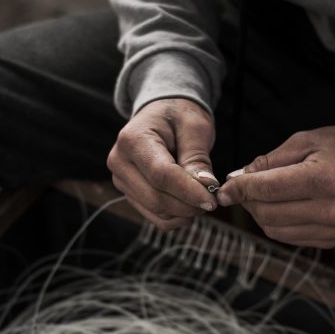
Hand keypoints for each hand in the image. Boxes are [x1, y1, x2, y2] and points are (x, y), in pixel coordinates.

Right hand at [107, 98, 218, 230]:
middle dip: (188, 205)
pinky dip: (177, 217)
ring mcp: (122, 181)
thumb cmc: (178, 116)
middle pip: (155, 197)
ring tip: (205, 198)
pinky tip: (192, 205)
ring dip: (185, 212)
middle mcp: (120, 162)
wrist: (162, 115)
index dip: (188, 191)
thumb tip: (204, 186)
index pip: (161, 174)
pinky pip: (155, 217)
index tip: (212, 200)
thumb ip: (197, 157)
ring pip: (156, 211)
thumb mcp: (194, 127)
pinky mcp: (130, 194)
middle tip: (214, 200)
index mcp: (132, 139)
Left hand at [216, 124, 334, 247]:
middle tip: (241, 187)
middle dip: (247, 200)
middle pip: (267, 213)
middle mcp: (332, 210)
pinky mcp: (331, 240)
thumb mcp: (303, 141)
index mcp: (325, 180)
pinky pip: (288, 237)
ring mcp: (333, 229)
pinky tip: (278, 205)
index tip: (222, 188)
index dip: (239, 189)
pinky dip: (275, 223)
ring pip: (273, 229)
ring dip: (258, 213)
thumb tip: (236, 178)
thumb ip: (268, 161)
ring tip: (260, 194)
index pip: (268, 189)